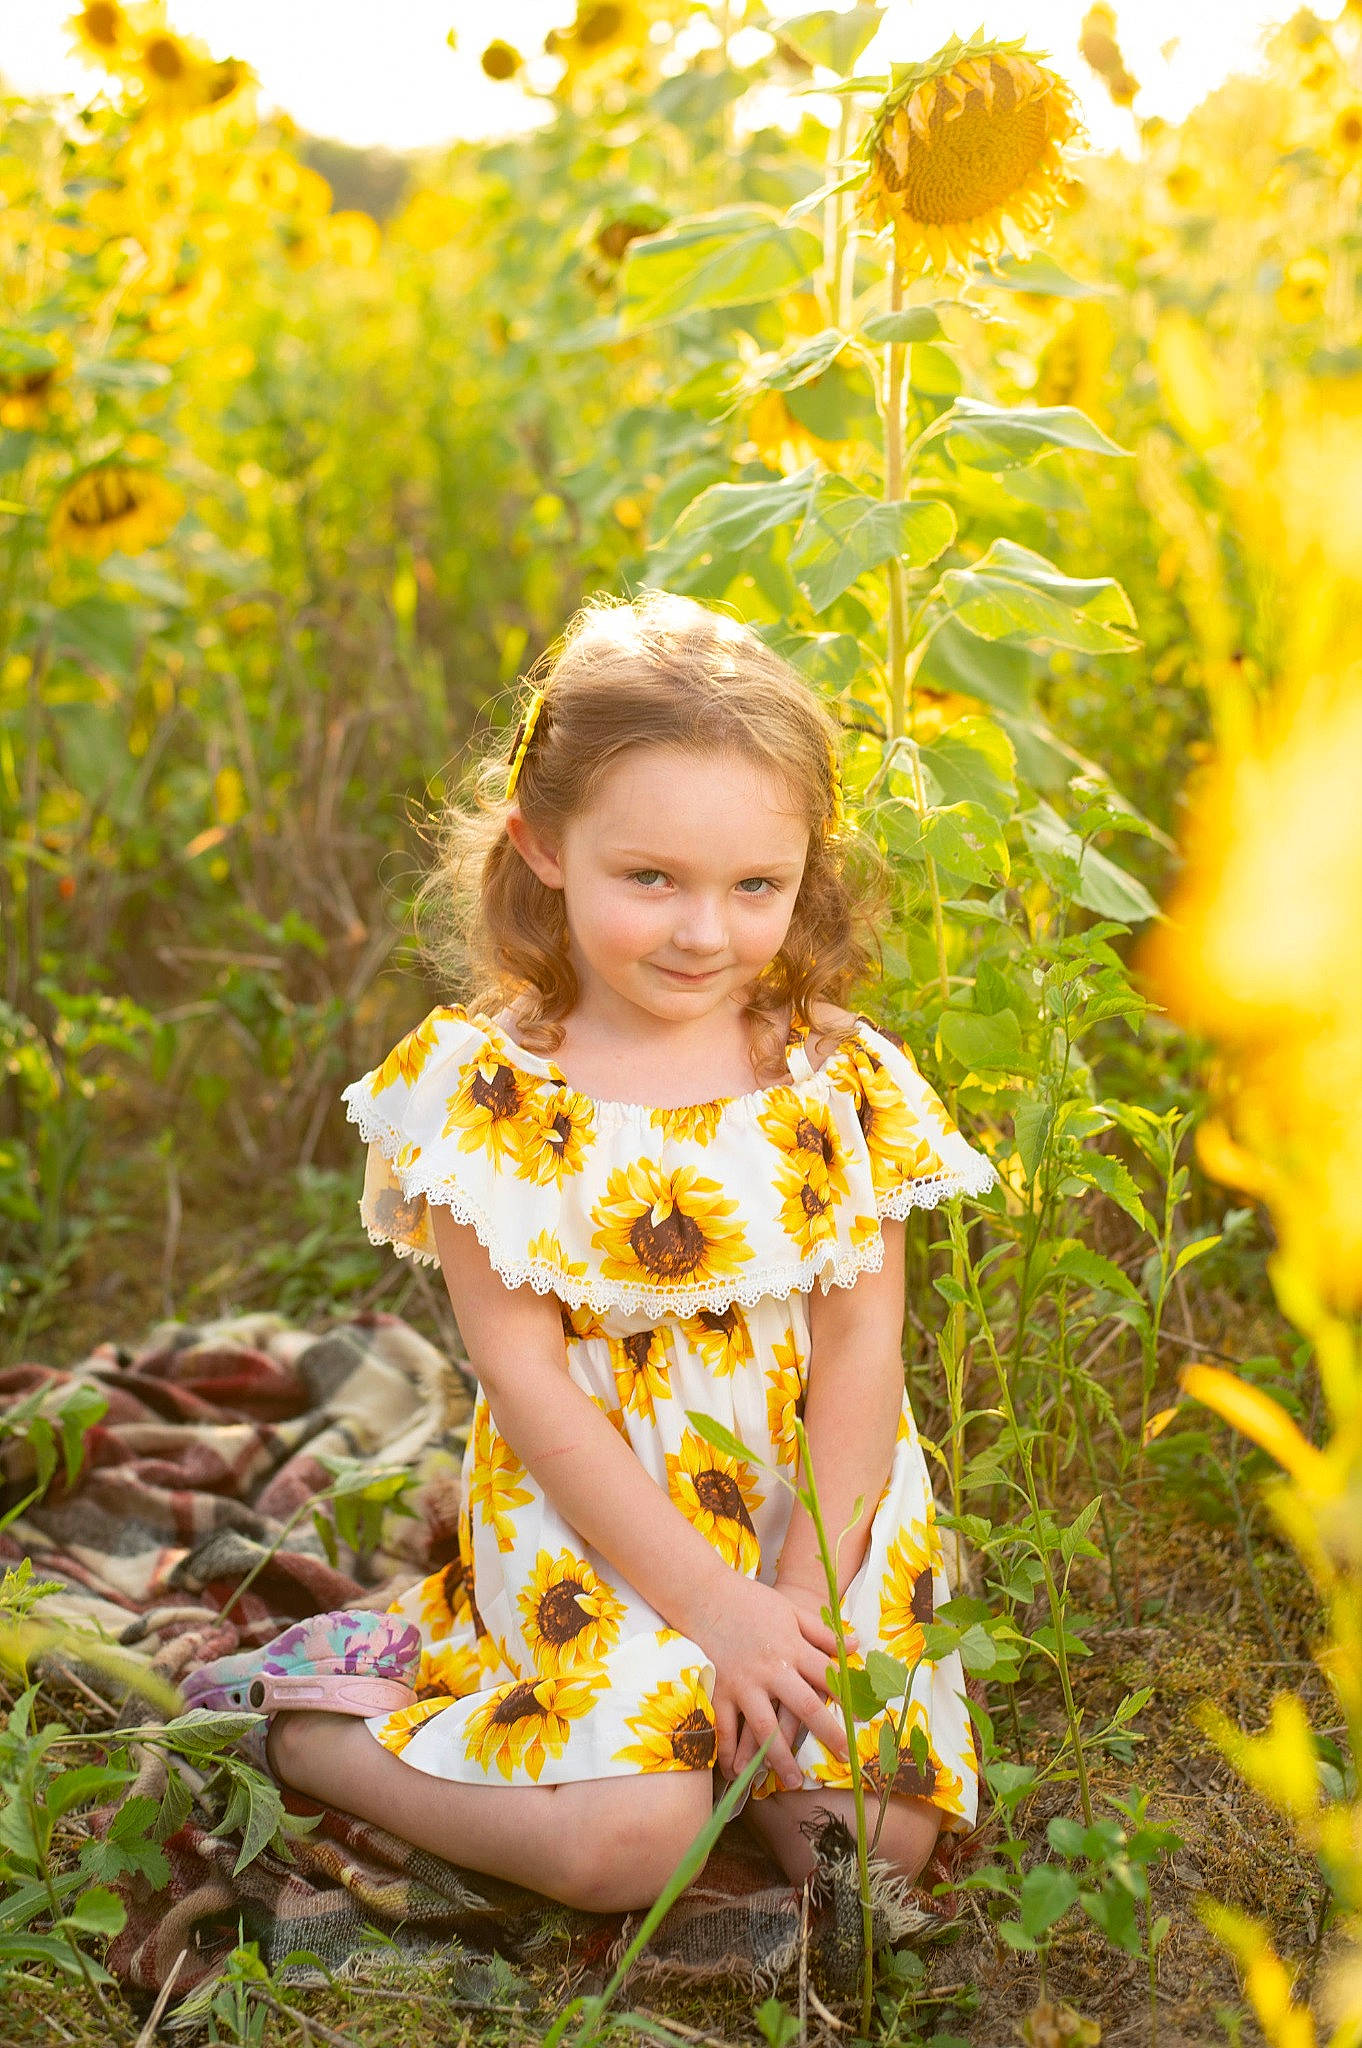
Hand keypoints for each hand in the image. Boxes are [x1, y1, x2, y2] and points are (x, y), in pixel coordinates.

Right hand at [731, 1577, 855, 1786]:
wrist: (704, 1595)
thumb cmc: (750, 1601)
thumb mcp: (791, 1610)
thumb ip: (822, 1632)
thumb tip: (856, 1647)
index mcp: (791, 1648)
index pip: (825, 1677)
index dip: (846, 1698)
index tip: (861, 1719)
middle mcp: (770, 1669)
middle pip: (803, 1708)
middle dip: (826, 1734)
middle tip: (843, 1759)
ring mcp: (742, 1683)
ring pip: (764, 1728)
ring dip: (779, 1757)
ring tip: (791, 1781)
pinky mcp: (717, 1690)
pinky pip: (725, 1728)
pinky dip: (729, 1752)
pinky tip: (737, 1771)